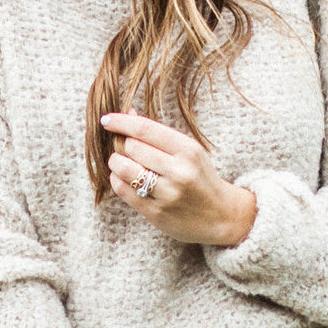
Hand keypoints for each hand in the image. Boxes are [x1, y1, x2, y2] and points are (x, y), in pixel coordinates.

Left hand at [101, 110, 257, 248]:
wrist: (221, 215)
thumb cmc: (201, 177)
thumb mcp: (190, 151)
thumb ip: (159, 134)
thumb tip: (129, 112)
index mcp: (188, 151)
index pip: (146, 129)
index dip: (121, 122)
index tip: (106, 120)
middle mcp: (179, 172)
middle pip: (132, 148)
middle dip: (122, 144)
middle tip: (124, 147)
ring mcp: (168, 194)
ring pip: (124, 169)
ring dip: (116, 162)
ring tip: (120, 162)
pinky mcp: (156, 212)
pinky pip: (123, 190)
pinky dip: (117, 180)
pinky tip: (122, 177)